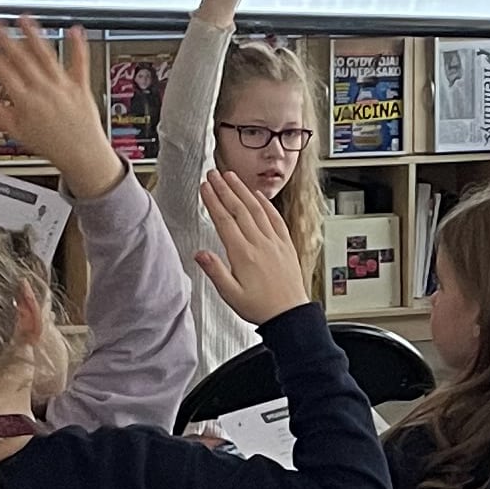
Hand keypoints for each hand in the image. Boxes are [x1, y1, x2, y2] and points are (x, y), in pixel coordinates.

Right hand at [0, 20, 125, 199]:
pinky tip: (74, 30)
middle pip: (21, 59)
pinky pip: (80, 62)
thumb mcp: (18, 133)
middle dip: (5, 38)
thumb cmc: (53, 146)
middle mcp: (43, 90)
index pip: (3, 73)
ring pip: (46, 55)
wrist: (83, 155)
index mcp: (26, 102)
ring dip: (34, 35)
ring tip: (25, 19)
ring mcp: (63, 86)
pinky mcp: (81, 86)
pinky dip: (78, 46)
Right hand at [195, 164, 309, 325]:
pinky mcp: (286, 244)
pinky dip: (265, 204)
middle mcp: (259, 244)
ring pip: (257, 209)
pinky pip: (275, 218)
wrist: (290, 314)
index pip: (224, 220)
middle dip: (224, 189)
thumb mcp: (231, 295)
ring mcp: (274, 242)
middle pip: (239, 209)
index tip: (204, 187)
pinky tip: (258, 195)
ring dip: (243, 190)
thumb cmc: (260, 307)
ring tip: (231, 176)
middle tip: (213, 174)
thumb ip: (215, 272)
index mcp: (243, 255)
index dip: (213, 201)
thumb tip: (200, 254)